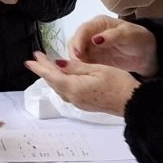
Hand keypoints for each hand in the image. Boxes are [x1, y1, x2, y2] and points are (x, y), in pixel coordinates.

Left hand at [23, 53, 140, 115]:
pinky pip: (67, 92)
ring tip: (47, 66)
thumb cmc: (118, 83)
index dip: (40, 67)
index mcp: (74, 87)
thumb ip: (76, 67)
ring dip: (52, 77)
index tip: (30, 59)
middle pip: (53, 82)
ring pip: (59, 88)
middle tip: (37, 58)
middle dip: (44, 69)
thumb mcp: (97, 69)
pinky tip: (63, 79)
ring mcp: (79, 102)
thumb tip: (58, 64)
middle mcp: (73, 97)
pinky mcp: (85, 104)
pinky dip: (61, 83)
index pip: (51, 75)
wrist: (132, 103)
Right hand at [69, 16, 157, 75]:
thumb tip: (95, 39)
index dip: (78, 41)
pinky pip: (81, 63)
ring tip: (80, 72)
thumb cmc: (139, 40)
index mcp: (99, 23)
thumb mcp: (129, 36)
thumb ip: (113, 36)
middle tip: (77, 66)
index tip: (78, 54)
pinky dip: (80, 68)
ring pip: (75, 53)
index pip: (83, 30)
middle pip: (75, 41)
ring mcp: (90, 46)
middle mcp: (91, 33)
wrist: (145, 54)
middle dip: (74, 54)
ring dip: (75, 62)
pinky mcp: (91, 58)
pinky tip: (84, 75)